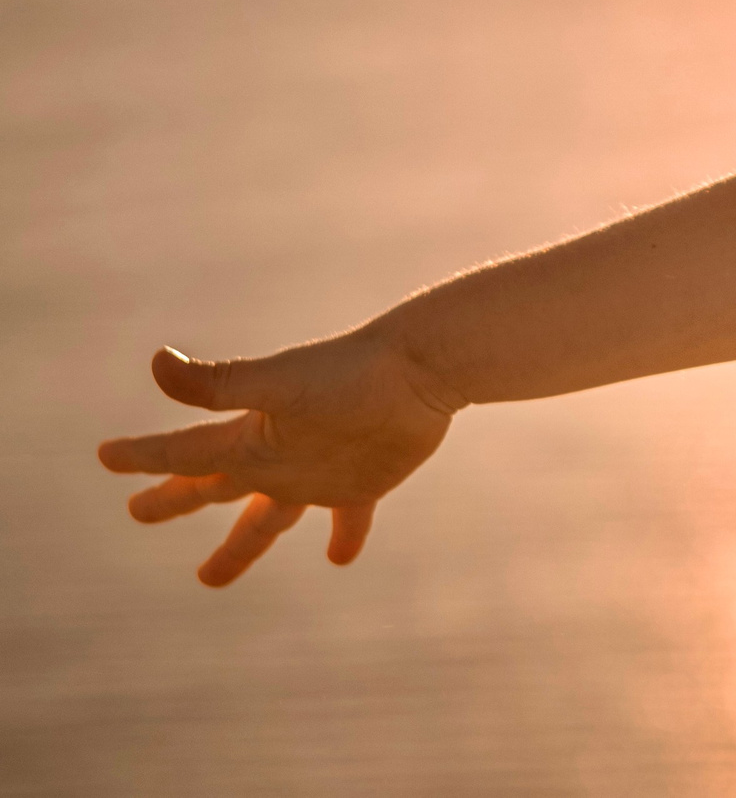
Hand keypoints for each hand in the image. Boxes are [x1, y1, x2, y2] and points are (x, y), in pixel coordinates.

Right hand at [98, 330, 459, 586]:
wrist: (423, 368)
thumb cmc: (350, 373)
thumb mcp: (277, 384)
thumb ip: (219, 385)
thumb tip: (157, 363)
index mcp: (251, 438)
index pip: (185, 455)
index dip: (145, 458)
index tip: (105, 455)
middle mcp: (277, 458)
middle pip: (215, 487)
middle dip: (175, 501)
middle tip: (137, 512)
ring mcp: (319, 472)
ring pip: (269, 518)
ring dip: (241, 545)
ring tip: (209, 579)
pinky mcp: (364, 482)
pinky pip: (349, 519)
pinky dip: (345, 536)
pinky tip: (339, 559)